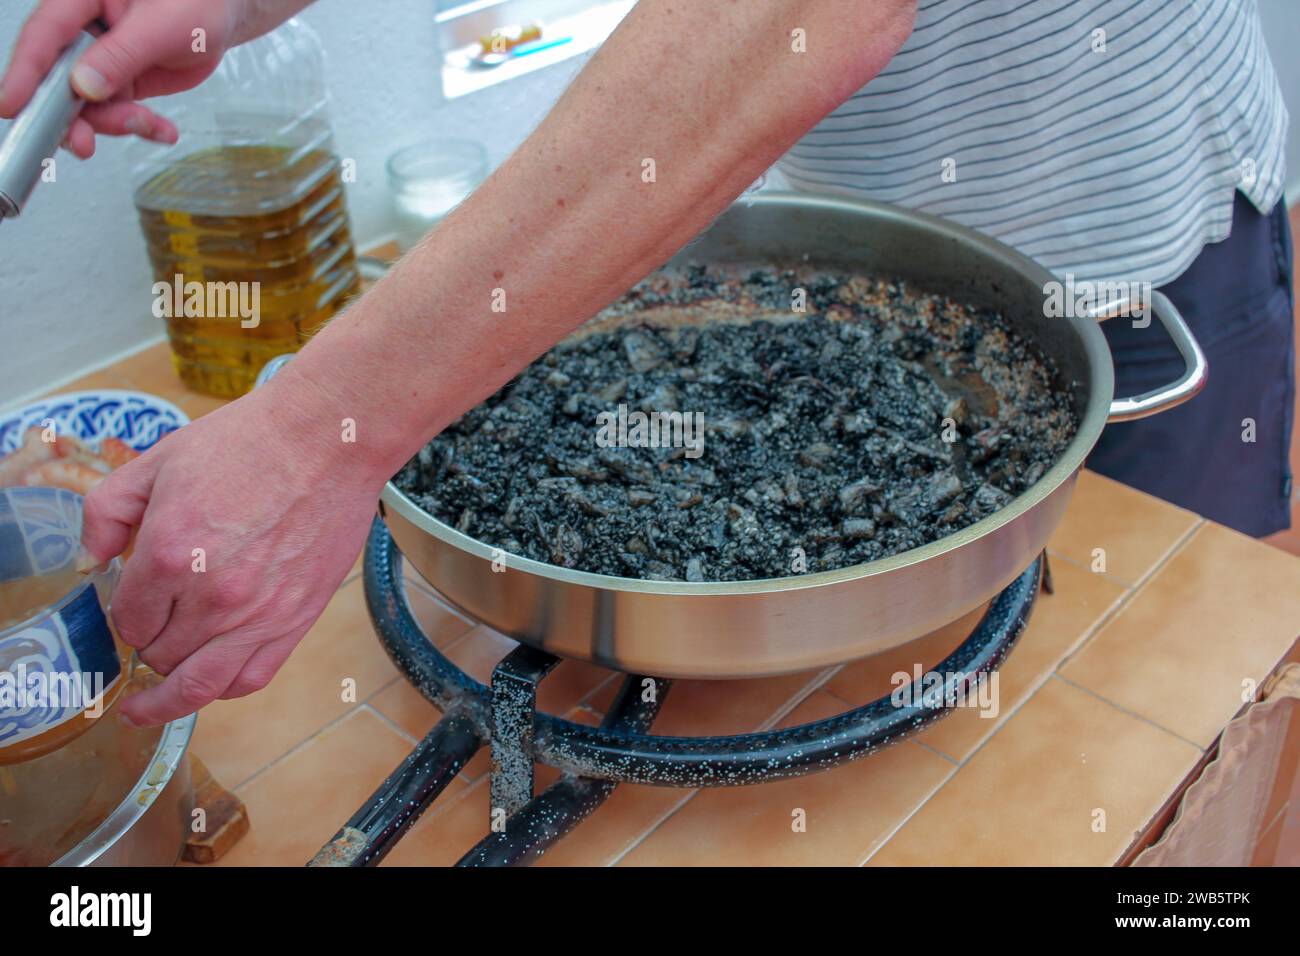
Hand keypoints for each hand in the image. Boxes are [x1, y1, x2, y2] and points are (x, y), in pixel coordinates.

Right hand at [0, 0, 278, 157]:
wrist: (223, 13)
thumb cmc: (195, 2)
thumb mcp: (160, 26)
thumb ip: (121, 55)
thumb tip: (83, 87)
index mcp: (81, 0)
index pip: (43, 36)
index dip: (24, 73)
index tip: (10, 107)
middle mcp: (84, 31)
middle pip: (57, 78)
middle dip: (72, 116)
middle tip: (83, 145)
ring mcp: (101, 59)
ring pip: (88, 103)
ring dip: (115, 123)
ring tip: (149, 124)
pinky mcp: (122, 80)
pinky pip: (119, 111)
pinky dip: (140, 126)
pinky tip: (163, 131)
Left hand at [81, 371, 387, 726]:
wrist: (328, 442)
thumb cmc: (250, 443)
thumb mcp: (160, 460)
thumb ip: (109, 509)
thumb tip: (94, 558)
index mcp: (168, 554)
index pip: (128, 619)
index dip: (124, 616)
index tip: (132, 606)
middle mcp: (211, 596)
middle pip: (160, 654)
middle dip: (148, 646)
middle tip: (153, 631)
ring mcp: (257, 614)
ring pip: (199, 685)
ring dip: (171, 695)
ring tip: (154, 703)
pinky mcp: (297, 619)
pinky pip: (251, 678)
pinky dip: (224, 689)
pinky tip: (211, 684)